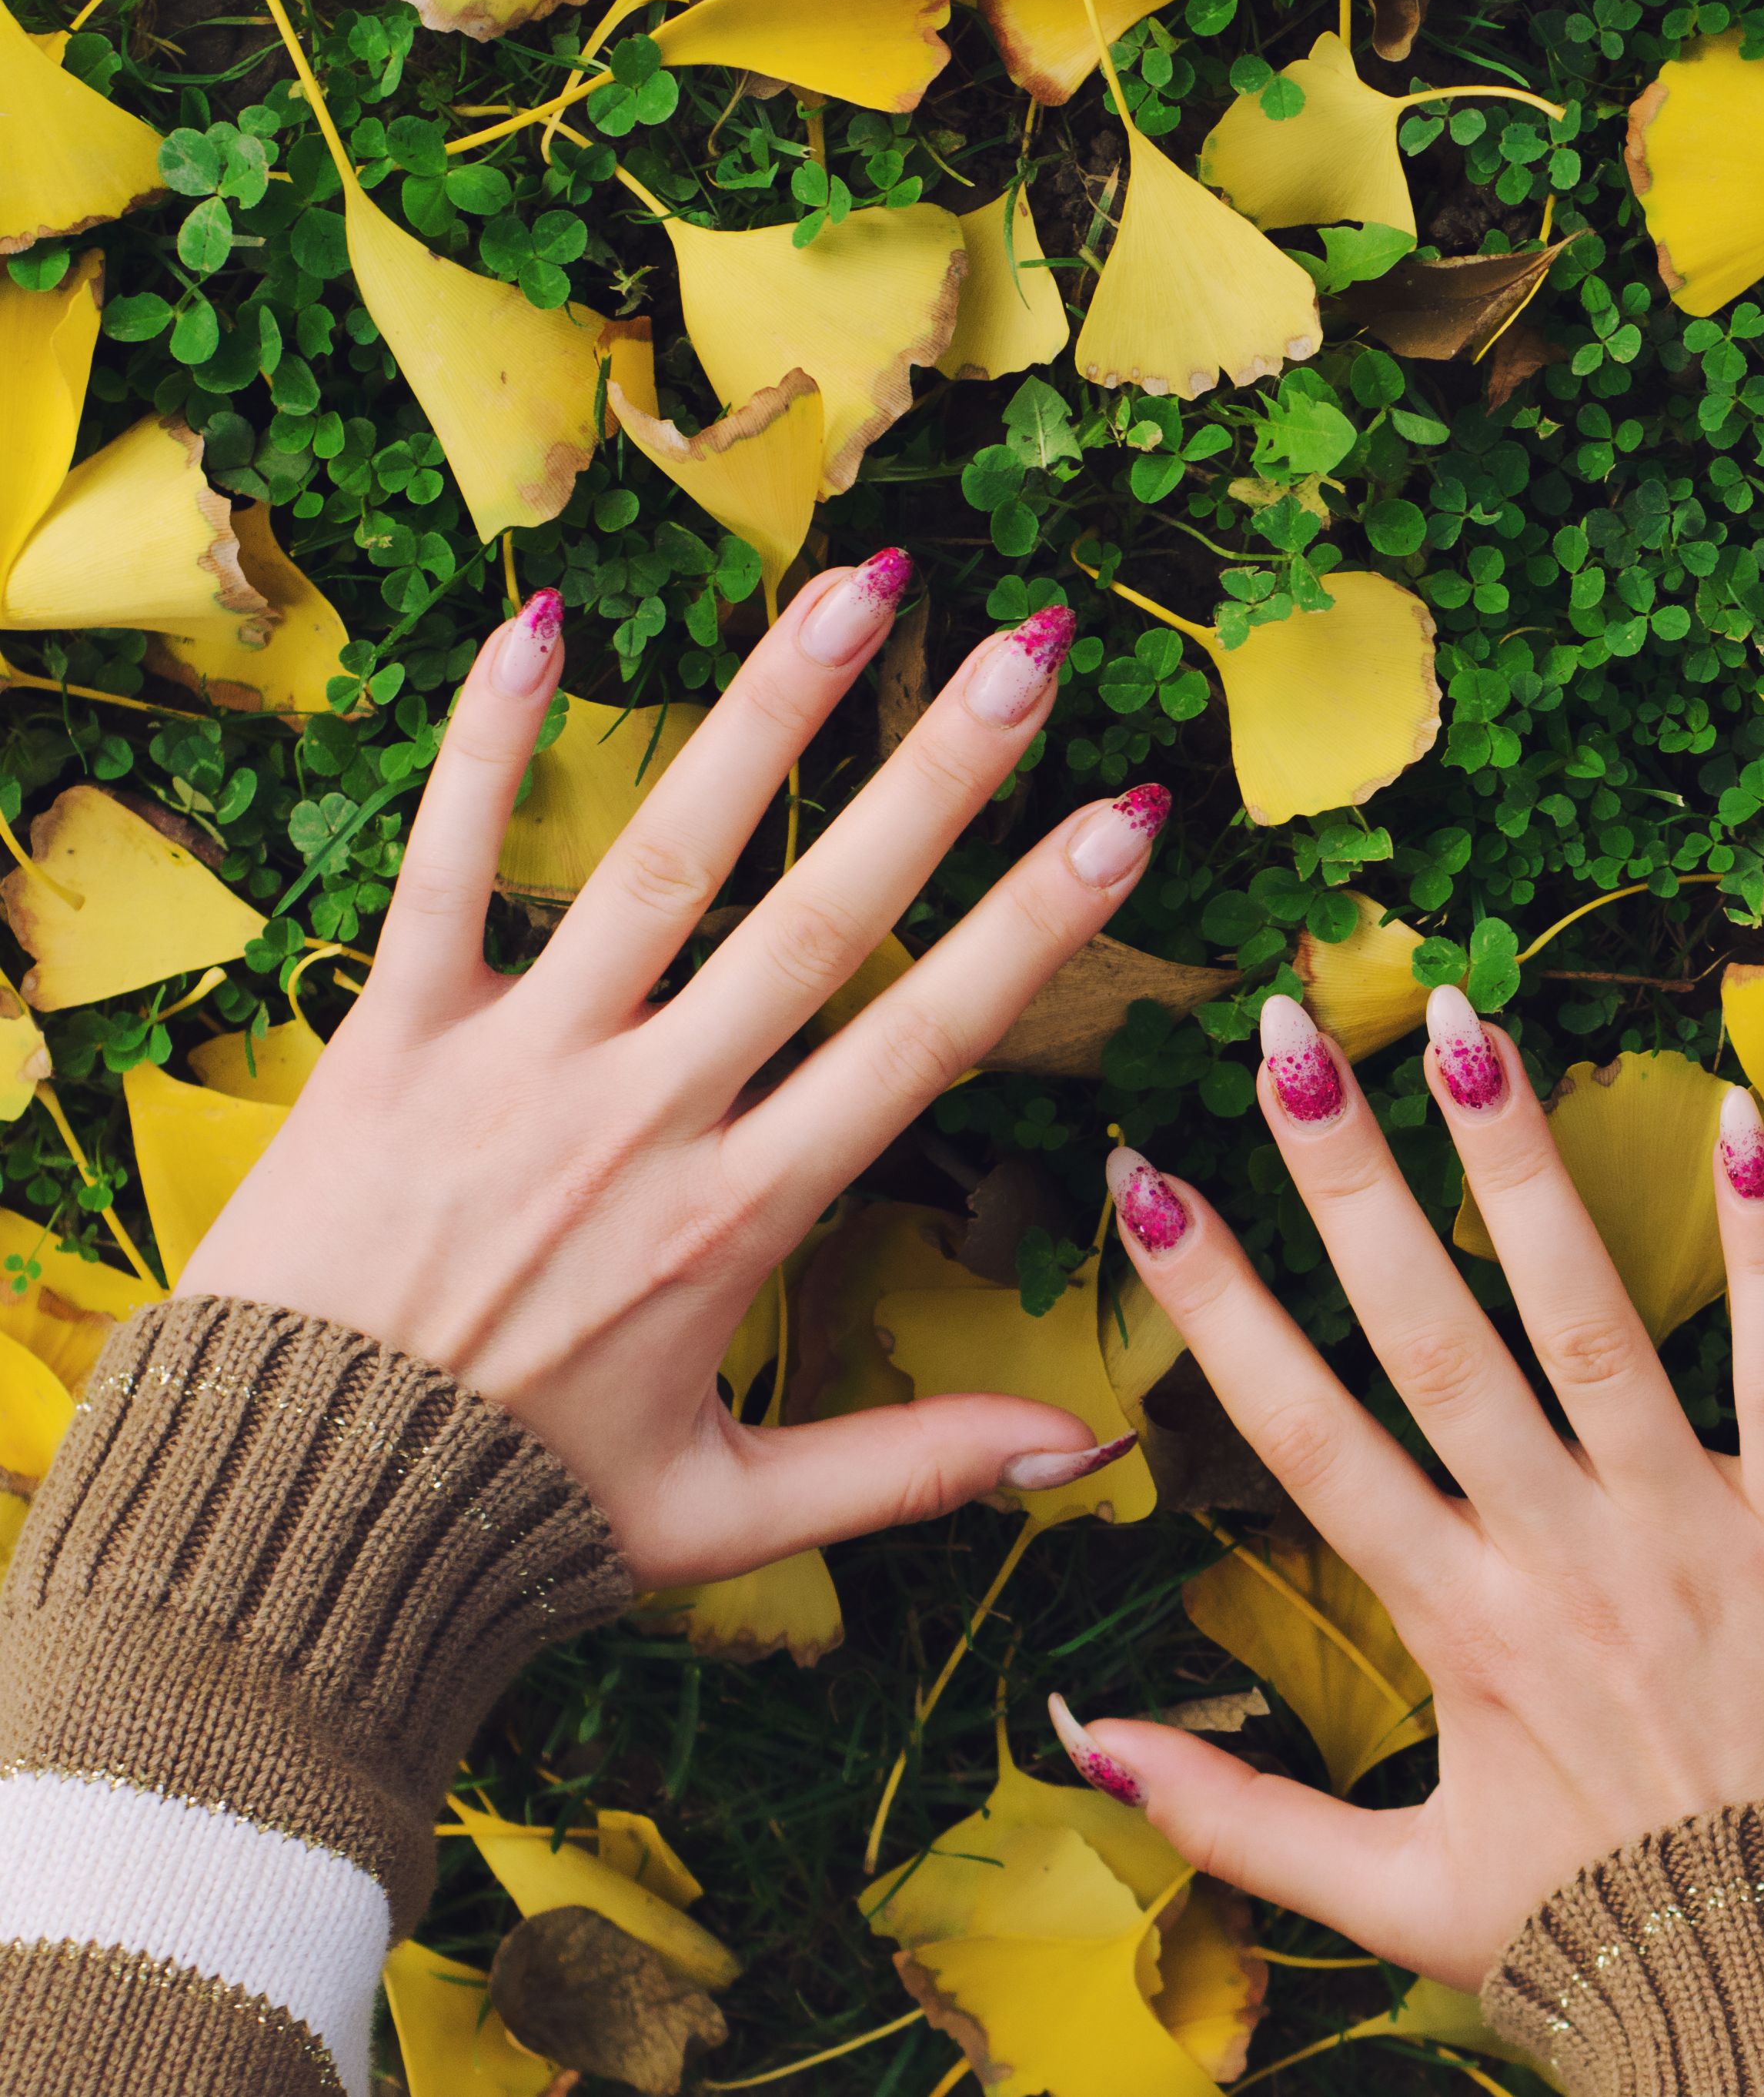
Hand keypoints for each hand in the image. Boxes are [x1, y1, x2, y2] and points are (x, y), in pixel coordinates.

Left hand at [178, 561, 1164, 1586]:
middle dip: (939, 775)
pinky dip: (483, 744)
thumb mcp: (730, 1516)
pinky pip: (441, 869)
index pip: (924, 1037)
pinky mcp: (388, 1042)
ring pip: (661, 858)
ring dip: (766, 714)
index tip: (1127, 818)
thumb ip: (915, 1465)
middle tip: (1029, 651)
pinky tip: (543, 620)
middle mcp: (643, 1115)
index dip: (1040, 922)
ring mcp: (513, 1064)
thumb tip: (1097, 1444)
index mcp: (738, 1217)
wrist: (282, 1528)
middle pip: (817, 915)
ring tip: (859, 590)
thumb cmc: (512, 1521)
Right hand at [1061, 985, 1763, 1989]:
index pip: (1305, 1436)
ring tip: (1462, 1029)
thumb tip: (1083, 1743)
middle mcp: (1556, 1559)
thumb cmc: (1607, 1937)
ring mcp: (1687, 1537)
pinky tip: (1749, 1119)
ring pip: (1588, 1324)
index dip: (1216, 1307)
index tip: (1146, 1184)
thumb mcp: (1400, 1895)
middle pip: (1428, 1341)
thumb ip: (1238, 1815)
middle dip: (1344, 1183)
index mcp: (1455, 1628)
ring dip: (1521, 1172)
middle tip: (1283, 1034)